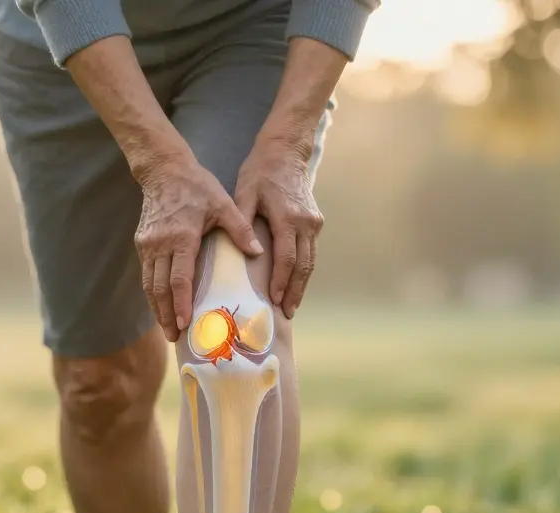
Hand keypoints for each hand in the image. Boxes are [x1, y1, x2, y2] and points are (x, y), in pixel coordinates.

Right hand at [135, 155, 262, 341]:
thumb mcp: (223, 204)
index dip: (180, 303)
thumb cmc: (197, 186)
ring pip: (150, 284)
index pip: (180, 277)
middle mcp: (161, 244)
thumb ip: (240, 230)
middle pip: (160, 288)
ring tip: (166, 329)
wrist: (163, 170)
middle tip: (174, 337)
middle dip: (166, 315)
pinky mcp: (142, 243)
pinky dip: (152, 293)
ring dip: (156, 308)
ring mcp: (148, 244)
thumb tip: (260, 253)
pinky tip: (160, 306)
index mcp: (182, 236)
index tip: (183, 323)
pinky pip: (146, 274)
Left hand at [234, 136, 322, 318]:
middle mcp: (305, 222)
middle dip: (296, 291)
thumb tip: (251, 254)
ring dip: (303, 284)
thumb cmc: (260, 172)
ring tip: (292, 305)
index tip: (276, 299)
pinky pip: (311, 251)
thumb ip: (244, 223)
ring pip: (311, 260)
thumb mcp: (245, 193)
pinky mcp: (315, 221)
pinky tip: (296, 283)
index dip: (282, 281)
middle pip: (303, 265)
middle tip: (288, 313)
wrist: (286, 151)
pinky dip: (304, 269)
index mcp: (287, 217)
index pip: (286, 257)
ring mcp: (313, 222)